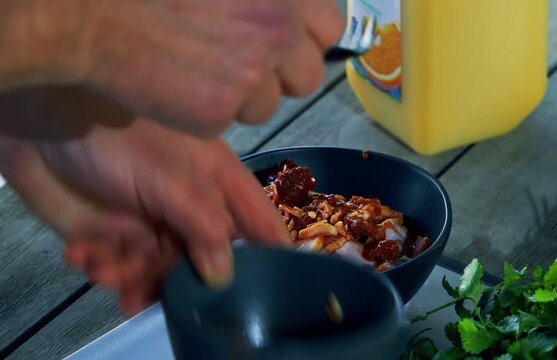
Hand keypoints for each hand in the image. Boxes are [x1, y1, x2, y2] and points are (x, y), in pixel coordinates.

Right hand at [0, 0, 343, 134]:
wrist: (93, 12)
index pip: (329, 30)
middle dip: (278, 76)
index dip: (303, 40)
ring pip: (269, 105)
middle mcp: (280, 24)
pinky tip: (177, 81)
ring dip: (241, 95)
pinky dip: (208, 111)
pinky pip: (231, 121)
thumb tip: (292, 14)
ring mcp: (255, 67)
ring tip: (197, 64)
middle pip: (308, 76)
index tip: (280, 42)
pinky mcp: (224, 105)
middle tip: (236, 59)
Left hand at [0, 87, 289, 311]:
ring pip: (159, 270)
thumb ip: (202, 226)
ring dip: (135, 279)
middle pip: (205, 258)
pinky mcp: (112, 233)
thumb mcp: (170, 179)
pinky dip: (102, 269)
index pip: (256, 220)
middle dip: (184, 280)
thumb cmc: (118, 137)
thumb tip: (224, 277)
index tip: (272, 284)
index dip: (269, 251)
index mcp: (217, 182)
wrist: (42, 120)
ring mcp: (152, 220)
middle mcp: (190, 206)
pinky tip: (85, 257)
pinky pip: (118, 267)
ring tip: (108, 271)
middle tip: (161, 291)